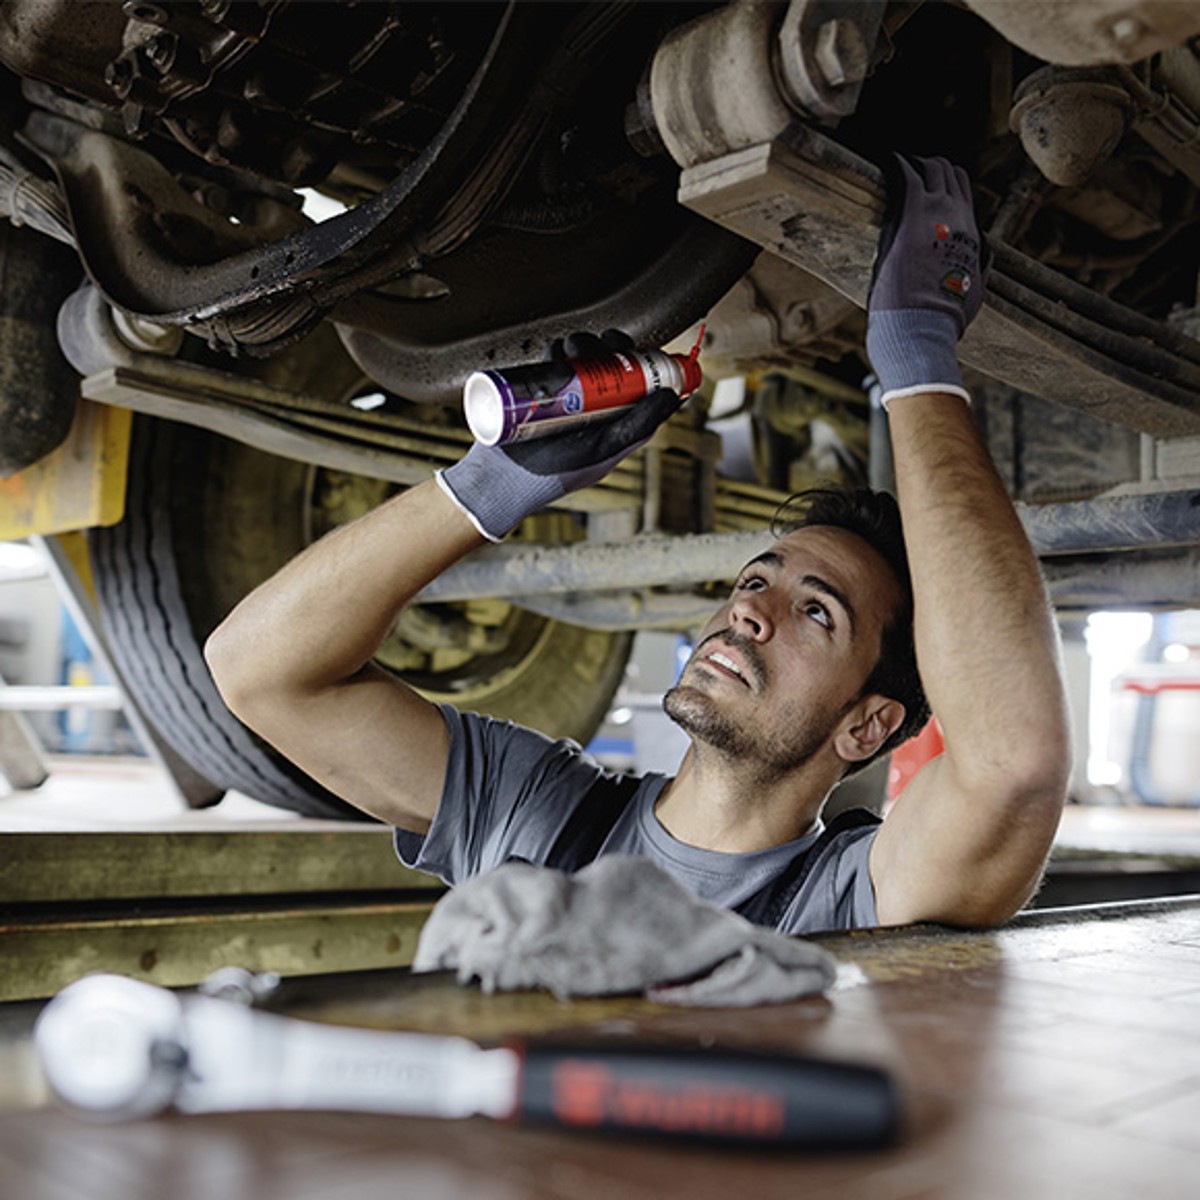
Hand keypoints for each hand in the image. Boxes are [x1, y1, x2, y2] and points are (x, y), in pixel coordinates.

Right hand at [438, 330, 683, 540]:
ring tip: (571, 347)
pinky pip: (550, 363)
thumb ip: (638, 425)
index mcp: (613, 424)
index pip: (635, 387)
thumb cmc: (556, 473)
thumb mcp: (605, 449)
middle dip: (606, 348)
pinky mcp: (538, 391)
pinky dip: (554, 351)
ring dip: (580, 345)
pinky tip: (553, 353)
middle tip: (602, 341)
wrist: (504, 478)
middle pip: (607, 367)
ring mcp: (564, 399)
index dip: (640, 363)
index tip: (641, 350)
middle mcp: (591, 409)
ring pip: (580, 360)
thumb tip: (672, 395)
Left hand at [866, 156, 988, 404]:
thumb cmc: (942, 319)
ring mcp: (935, 211)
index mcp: (971, 234)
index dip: (946, 184)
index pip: (963, 191)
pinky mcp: (910, 213)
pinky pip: (905, 173)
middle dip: (928, 168)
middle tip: (908, 172)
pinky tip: (886, 160)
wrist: (922, 326)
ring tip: (895, 166)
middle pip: (949, 173)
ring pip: (931, 167)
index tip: (928, 186)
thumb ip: (980, 269)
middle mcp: (958, 217)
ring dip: (913, 164)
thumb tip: (985, 255)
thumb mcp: (974, 293)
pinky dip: (896, 163)